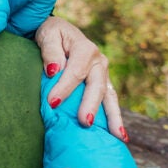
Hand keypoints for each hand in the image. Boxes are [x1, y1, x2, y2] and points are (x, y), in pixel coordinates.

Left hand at [35, 16, 127, 141]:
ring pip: (109, 97)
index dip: (65, 88)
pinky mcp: (102, 83)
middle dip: (90, 106)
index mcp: (86, 49)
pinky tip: (119, 135)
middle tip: (84, 122)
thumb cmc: (51, 34)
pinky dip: (114, 117)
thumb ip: (50, 51)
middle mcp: (99, 62)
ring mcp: (103, 74)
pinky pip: (109, 101)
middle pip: (96, 87)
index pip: (76, 72)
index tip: (52, 103)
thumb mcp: (48, 35)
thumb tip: (54, 70)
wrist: (59, 31)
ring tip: (117, 136)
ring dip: (113, 117)